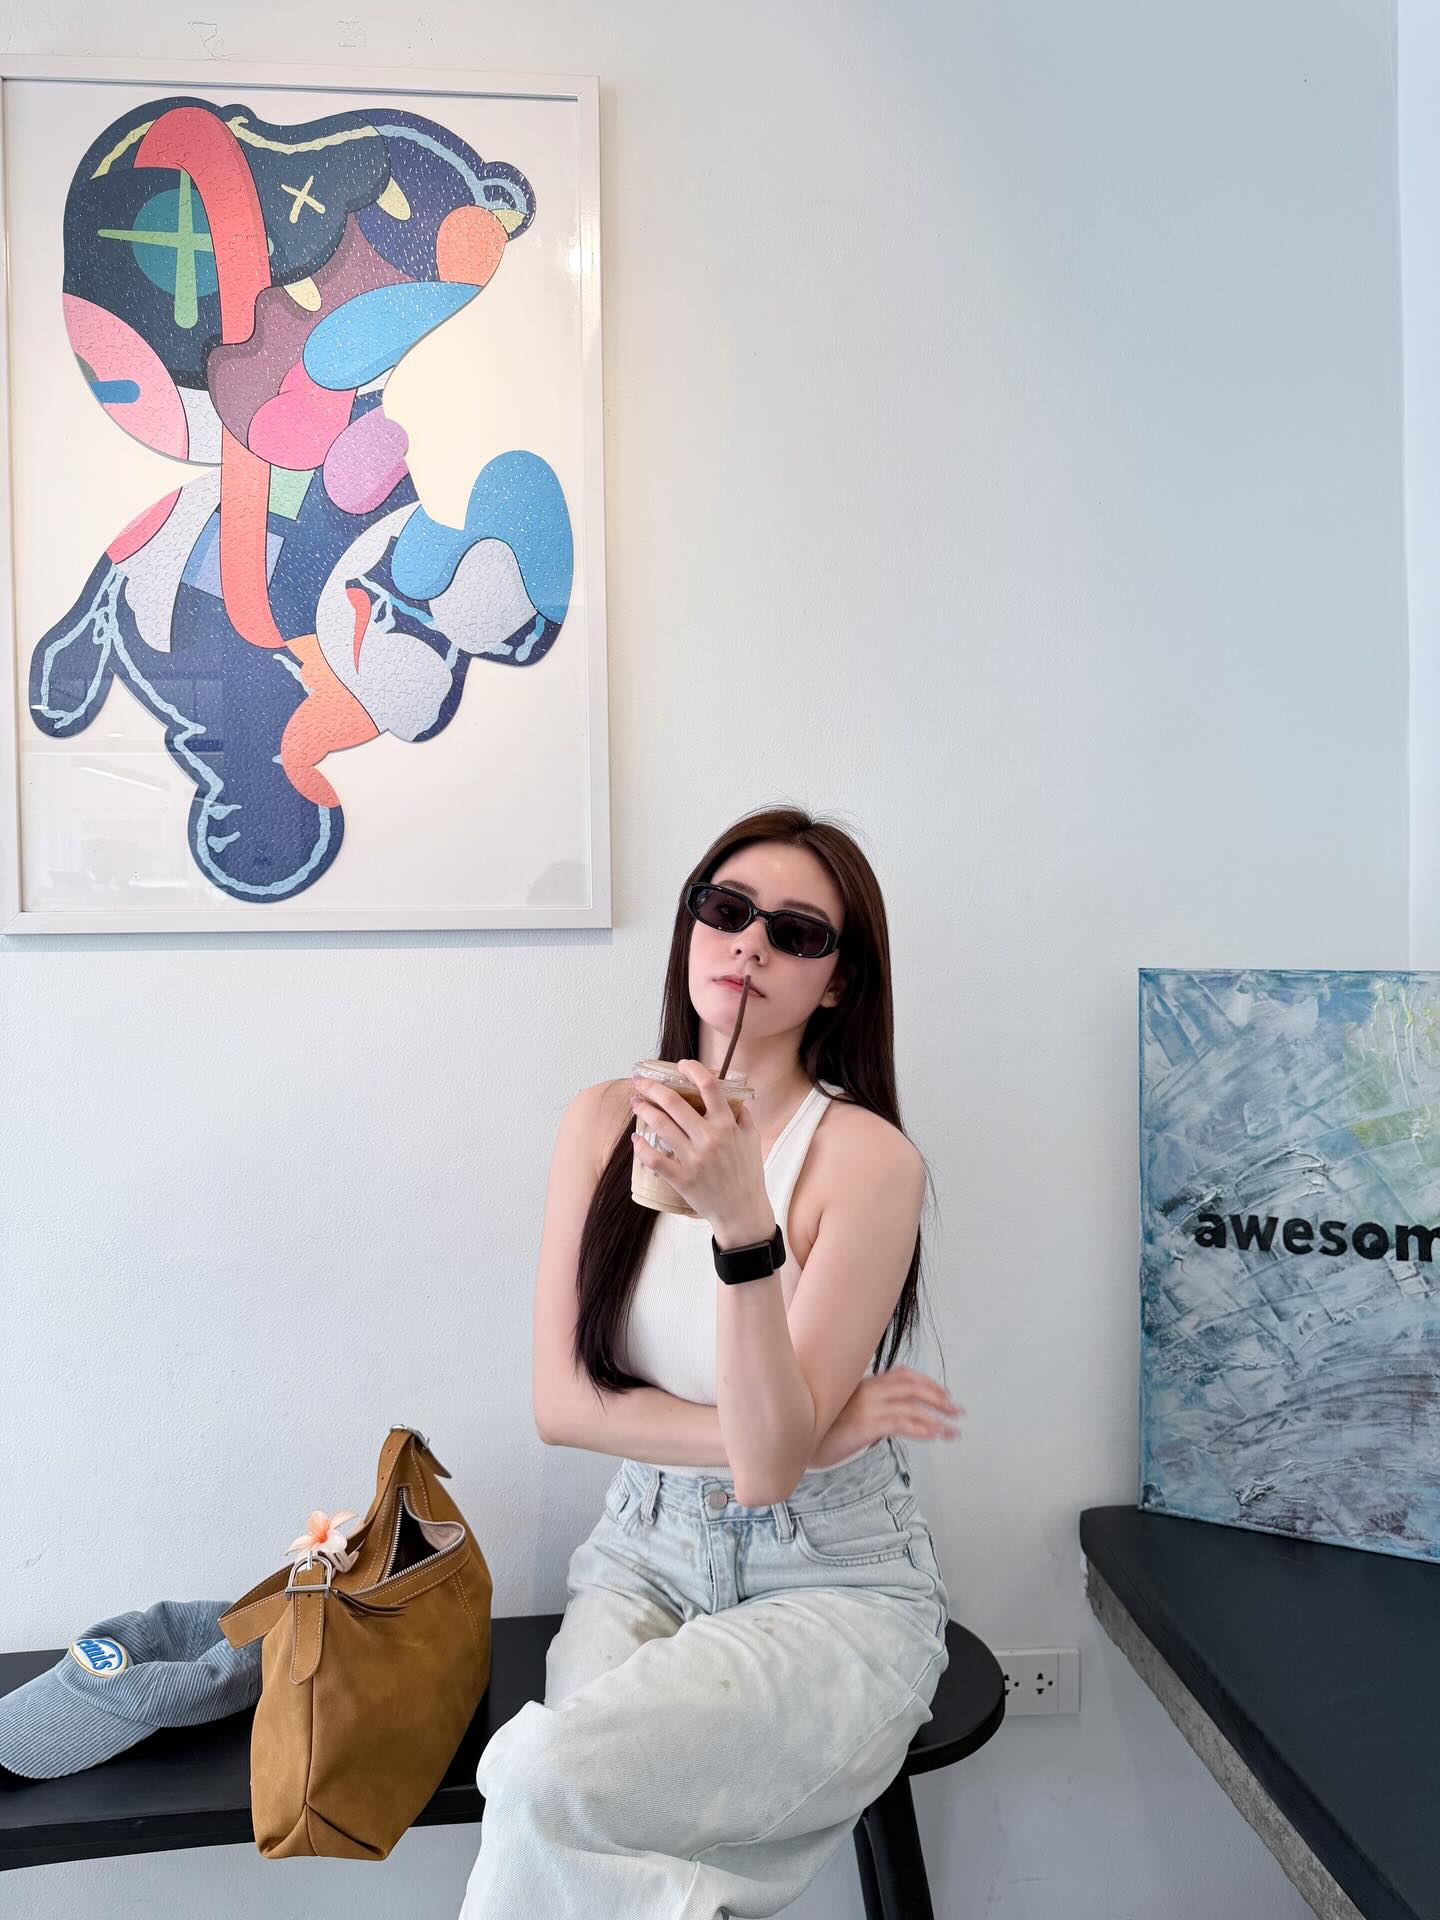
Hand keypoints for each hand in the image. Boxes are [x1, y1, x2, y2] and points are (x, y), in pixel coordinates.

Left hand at [630, 1059, 773, 1242]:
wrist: (743, 1211)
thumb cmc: (748, 1174)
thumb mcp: (753, 1140)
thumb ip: (743, 1116)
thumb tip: (735, 1097)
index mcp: (727, 1125)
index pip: (709, 1087)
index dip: (693, 1070)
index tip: (680, 1065)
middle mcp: (709, 1138)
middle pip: (674, 1102)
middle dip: (652, 1087)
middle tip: (640, 1081)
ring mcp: (694, 1158)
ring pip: (660, 1125)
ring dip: (643, 1110)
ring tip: (635, 1104)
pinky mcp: (681, 1178)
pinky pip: (654, 1159)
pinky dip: (641, 1148)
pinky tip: (636, 1139)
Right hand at [811, 1368, 965, 1467]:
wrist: (796, 1438)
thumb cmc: (821, 1427)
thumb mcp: (847, 1409)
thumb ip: (869, 1406)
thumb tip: (892, 1416)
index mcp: (865, 1384)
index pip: (904, 1375)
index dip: (928, 1383)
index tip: (945, 1395)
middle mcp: (868, 1390)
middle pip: (913, 1387)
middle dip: (939, 1398)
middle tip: (957, 1411)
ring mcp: (866, 1407)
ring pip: (911, 1406)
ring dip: (936, 1419)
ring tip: (952, 1431)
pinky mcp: (863, 1426)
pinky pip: (898, 1423)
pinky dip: (920, 1427)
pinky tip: (933, 1434)